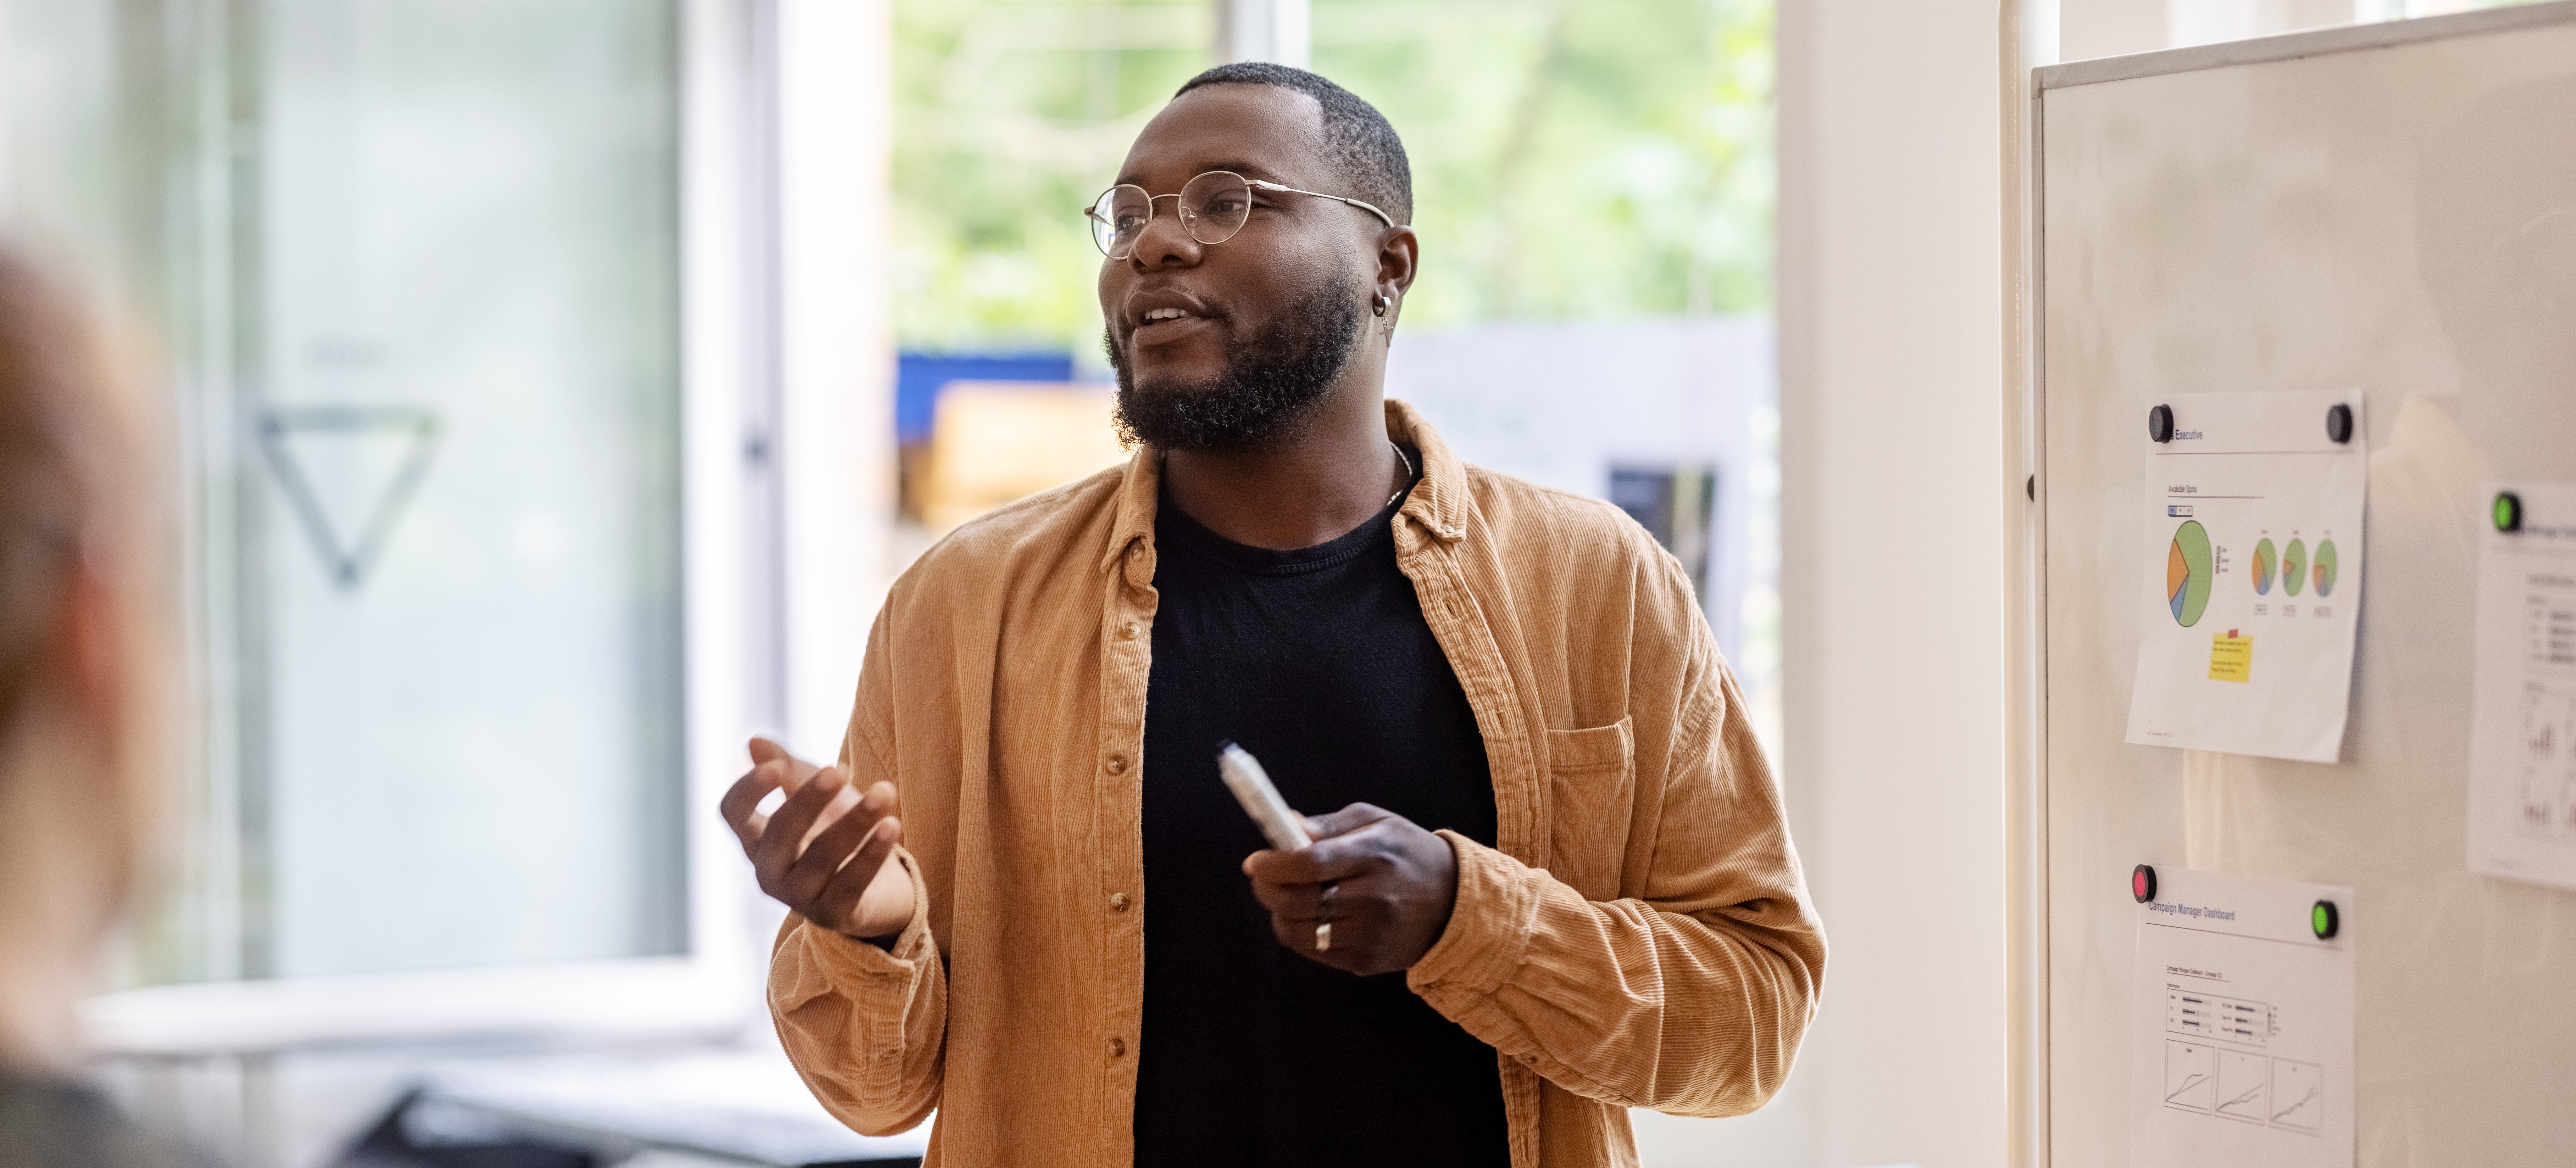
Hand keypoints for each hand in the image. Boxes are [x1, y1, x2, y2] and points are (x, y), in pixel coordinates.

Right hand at [719, 737, 914, 941]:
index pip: (733, 812)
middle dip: (808, 799)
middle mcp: (770, 871)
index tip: (777, 767)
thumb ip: (788, 769)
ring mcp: (800, 898)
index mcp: (757, 839)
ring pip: (822, 856)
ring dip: (855, 820)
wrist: (880, 888)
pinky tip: (892, 825)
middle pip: (780, 831)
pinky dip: (872, 853)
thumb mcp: (817, 795)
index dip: (749, 789)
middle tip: (838, 770)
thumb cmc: (837, 831)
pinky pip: (852, 883)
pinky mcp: (835, 916)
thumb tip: (754, 742)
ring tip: (885, 790)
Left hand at [1242, 803, 1460, 976]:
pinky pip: (1314, 952)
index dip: (1273, 864)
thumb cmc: (1407, 852)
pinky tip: (1309, 917)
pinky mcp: (1367, 961)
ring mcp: (1370, 935)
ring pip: (1299, 932)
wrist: (1455, 902)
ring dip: (1280, 913)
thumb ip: (1328, 826)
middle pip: (1298, 901)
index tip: (1255, 861)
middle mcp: (1372, 898)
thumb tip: (1285, 825)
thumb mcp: (1375, 822)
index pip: (1310, 863)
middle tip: (1262, 877)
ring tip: (1285, 897)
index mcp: (1373, 856)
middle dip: (1267, 889)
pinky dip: (1300, 934)